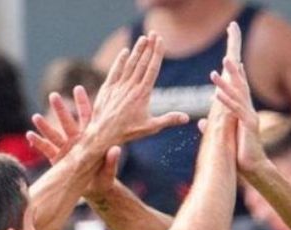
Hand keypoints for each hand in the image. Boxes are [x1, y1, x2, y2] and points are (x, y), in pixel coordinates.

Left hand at [87, 33, 189, 147]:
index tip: (160, 41)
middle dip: (149, 47)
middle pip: (142, 63)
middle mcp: (131, 87)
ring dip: (137, 50)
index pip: (152, 69)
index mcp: (143, 94)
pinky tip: (125, 52)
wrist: (104, 134)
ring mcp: (118, 86)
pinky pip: (115, 71)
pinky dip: (120, 61)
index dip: (157, 53)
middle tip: (154, 33)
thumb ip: (169, 119)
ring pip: (129, 64)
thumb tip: (186, 118)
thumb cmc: (128, 132)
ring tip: (143, 39)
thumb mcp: (151, 127)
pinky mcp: (107, 88)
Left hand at [212, 49, 266, 174]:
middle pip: (241, 87)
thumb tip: (201, 122)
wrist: (254, 169)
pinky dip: (226, 101)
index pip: (240, 91)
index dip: (236, 76)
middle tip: (225, 57)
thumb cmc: (241, 155)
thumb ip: (214, 127)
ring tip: (213, 73)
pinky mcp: (249, 126)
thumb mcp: (225, 138)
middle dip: (233, 71)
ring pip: (237, 96)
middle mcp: (249, 112)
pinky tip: (215, 94)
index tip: (232, 61)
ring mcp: (250, 117)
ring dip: (224, 83)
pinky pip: (236, 111)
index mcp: (244, 113)